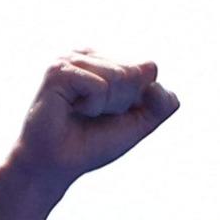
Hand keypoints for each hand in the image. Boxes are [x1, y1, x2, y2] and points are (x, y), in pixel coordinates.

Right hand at [6, 51, 179, 189]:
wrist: (57, 165)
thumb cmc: (94, 142)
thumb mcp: (140, 123)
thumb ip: (161, 103)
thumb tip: (154, 75)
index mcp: (105, 60)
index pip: (149, 70)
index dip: (137, 101)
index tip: (111, 113)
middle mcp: (87, 54)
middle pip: (136, 72)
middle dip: (123, 103)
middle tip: (94, 115)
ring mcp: (70, 59)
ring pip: (120, 76)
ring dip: (107, 105)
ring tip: (82, 112)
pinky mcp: (59, 71)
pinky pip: (100, 86)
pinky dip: (93, 106)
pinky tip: (72, 110)